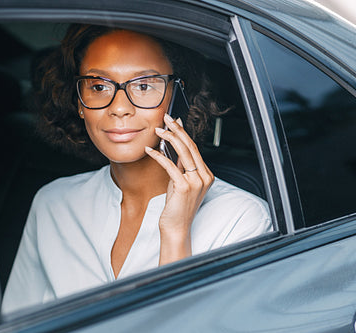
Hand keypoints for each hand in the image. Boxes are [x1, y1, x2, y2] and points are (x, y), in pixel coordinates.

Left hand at [145, 113, 213, 264]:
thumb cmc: (177, 207)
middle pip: (190, 146)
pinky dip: (159, 156)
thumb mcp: (180, 183)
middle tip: (166, 118)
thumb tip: (174, 148)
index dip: (183, 133)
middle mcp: (204, 177)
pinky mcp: (184, 187)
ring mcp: (196, 182)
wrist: (176, 228)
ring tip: (157, 130)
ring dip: (169, 138)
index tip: (174, 122)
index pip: (194, 148)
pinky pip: (170, 166)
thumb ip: (181, 167)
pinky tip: (149, 150)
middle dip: (177, 129)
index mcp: (206, 175)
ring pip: (183, 152)